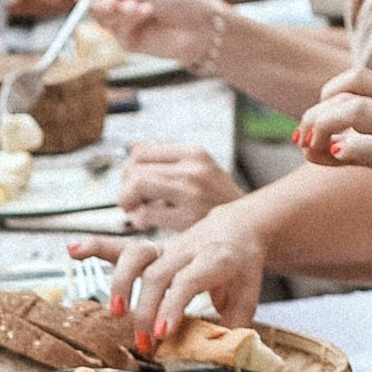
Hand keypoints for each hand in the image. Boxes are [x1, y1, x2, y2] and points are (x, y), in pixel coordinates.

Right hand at [69, 200, 273, 342]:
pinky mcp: (150, 248)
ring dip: (120, 284)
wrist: (239, 227)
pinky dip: (94, 246)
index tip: (162, 333)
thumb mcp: (249, 296)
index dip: (172, 305)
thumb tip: (219, 355)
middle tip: (144, 342)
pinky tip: (73, 250)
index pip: (188, 280)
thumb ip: (235, 325)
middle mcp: (187, 249)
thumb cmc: (242, 266)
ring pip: (136, 255)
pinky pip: (119, 246)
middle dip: (145, 309)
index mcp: (215, 259)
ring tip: (115, 313)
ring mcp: (165, 247)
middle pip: (157, 274)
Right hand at [74, 0, 224, 74]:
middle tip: (109, 1)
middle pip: (96, 2)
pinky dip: (130, 19)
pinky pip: (119, 30)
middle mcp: (124, 2)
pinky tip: (145, 12)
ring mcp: (126, 23)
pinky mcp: (130, 41)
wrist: (203, 27)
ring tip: (137, 6)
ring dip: (118, 10)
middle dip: (101, 2)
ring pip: (105, 17)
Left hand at [116, 140, 241, 228]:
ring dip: (128, 202)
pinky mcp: (187, 217)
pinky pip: (145, 214)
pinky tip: (148, 223)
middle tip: (129, 200)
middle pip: (135, 168)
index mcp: (195, 153)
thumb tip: (134, 146)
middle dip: (124, 187)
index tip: (130, 181)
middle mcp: (193, 168)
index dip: (128, 168)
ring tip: (137, 210)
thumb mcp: (198, 168)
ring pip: (136, 186)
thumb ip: (166, 159)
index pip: (142, 152)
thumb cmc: (218, 199)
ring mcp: (190, 192)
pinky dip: (139, 220)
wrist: (247, 224)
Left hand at [293, 65, 371, 268]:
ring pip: (354, 109)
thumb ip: (359, 146)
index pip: (358, 78)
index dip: (327, 96)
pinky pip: (368, 145)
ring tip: (312, 150)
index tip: (313, 125)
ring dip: (322, 127)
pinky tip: (334, 160)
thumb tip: (316, 147)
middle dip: (315, 114)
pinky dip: (343, 149)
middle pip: (349, 91)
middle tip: (303, 140)